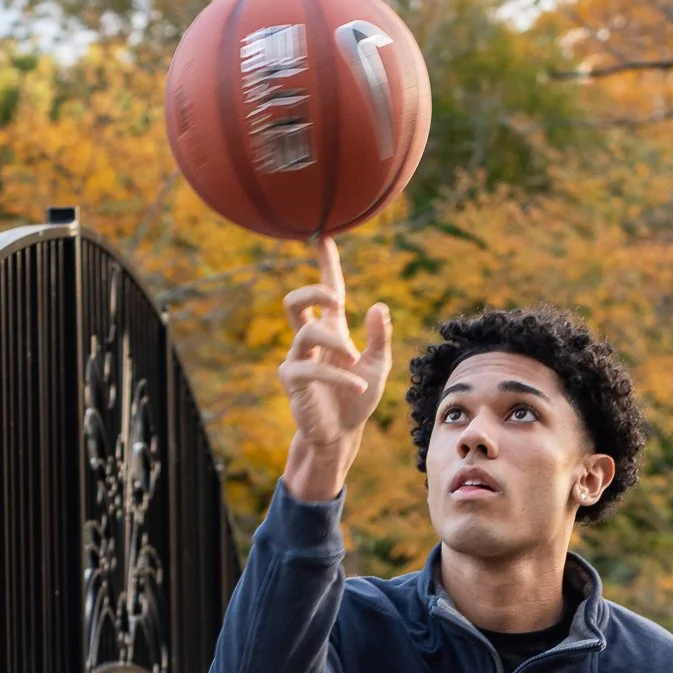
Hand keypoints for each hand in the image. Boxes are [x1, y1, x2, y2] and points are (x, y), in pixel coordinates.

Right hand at [279, 236, 391, 501]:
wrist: (341, 435)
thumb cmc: (357, 399)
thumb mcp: (378, 366)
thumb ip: (378, 337)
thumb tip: (377, 306)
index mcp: (332, 331)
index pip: (327, 291)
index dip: (326, 264)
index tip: (323, 237)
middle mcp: (310, 340)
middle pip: (296, 300)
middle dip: (314, 290)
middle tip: (336, 301)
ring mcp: (298, 358)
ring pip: (306, 330)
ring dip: (335, 342)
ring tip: (354, 362)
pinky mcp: (293, 380)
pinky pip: (311, 368)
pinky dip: (339, 376)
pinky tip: (359, 386)